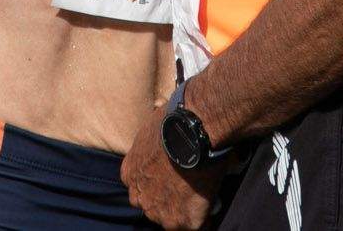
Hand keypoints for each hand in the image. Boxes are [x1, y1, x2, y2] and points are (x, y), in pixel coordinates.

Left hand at [121, 102, 219, 230]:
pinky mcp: (182, 221)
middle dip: (169, 199)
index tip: (171, 178)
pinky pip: (197, 224)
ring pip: (173, 219)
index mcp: (130, 174)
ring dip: (186, 210)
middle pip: (153, 206)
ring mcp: (160, 212)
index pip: (142, 187)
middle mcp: (140, 197)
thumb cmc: (175, 122)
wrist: (193, 129)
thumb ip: (152, 146)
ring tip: (203, 193)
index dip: (158, 184)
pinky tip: (211, 200)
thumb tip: (163, 137)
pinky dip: (204, 216)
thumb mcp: (151, 130)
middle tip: (188, 187)